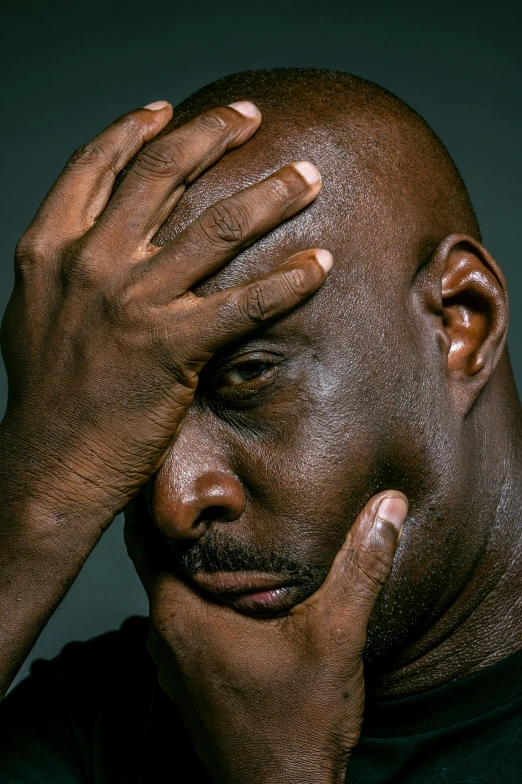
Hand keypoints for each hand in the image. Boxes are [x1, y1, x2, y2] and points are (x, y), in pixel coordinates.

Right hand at [1, 100, 328, 533]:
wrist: (49, 461)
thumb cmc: (47, 393)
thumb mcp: (35, 313)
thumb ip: (66, 269)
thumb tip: (96, 240)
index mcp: (52, 247)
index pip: (96, 165)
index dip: (137, 129)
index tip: (173, 110)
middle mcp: (92, 262)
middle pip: (164, 175)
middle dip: (214, 134)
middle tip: (252, 117)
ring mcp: (133, 301)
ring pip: (218, 228)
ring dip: (271, 194)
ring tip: (308, 176)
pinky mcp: (172, 345)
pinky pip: (245, 302)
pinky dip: (288, 280)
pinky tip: (320, 263)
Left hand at [127, 491, 407, 783]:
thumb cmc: (299, 722)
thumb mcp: (337, 635)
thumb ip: (361, 566)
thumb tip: (388, 506)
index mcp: (182, 615)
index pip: (142, 536)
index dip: (152, 496)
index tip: (168, 460)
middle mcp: (163, 637)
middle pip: (152, 560)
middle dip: (173, 523)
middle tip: (199, 480)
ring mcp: (170, 665)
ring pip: (165, 593)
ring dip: (182, 561)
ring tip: (213, 524)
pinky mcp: (186, 683)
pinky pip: (177, 621)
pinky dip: (192, 594)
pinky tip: (228, 587)